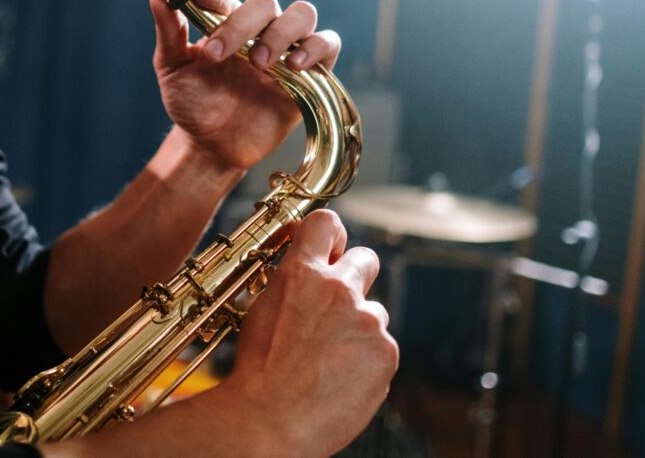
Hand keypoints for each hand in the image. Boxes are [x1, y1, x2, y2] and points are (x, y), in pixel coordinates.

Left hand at [149, 0, 340, 169]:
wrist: (213, 146)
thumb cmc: (193, 104)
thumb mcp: (173, 70)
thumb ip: (169, 34)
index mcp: (225, 24)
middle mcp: (258, 31)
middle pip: (266, 3)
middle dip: (243, 22)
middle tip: (220, 53)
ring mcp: (286, 50)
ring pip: (302, 15)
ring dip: (282, 32)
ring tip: (260, 63)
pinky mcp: (310, 74)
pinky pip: (328, 45)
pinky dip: (316, 47)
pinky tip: (294, 66)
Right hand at [224, 210, 398, 455]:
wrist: (270, 419)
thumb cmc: (258, 372)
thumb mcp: (261, 310)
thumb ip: (291, 285)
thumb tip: (305, 275)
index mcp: (301, 274)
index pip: (326, 224)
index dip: (331, 235)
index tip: (331, 248)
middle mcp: (338, 289)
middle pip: (365, 259)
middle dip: (355, 276)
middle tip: (339, 304)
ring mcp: (366, 319)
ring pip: (373, 313)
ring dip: (358, 329)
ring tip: (329, 361)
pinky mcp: (386, 352)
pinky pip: (381, 349)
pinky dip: (366, 363)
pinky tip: (341, 381)